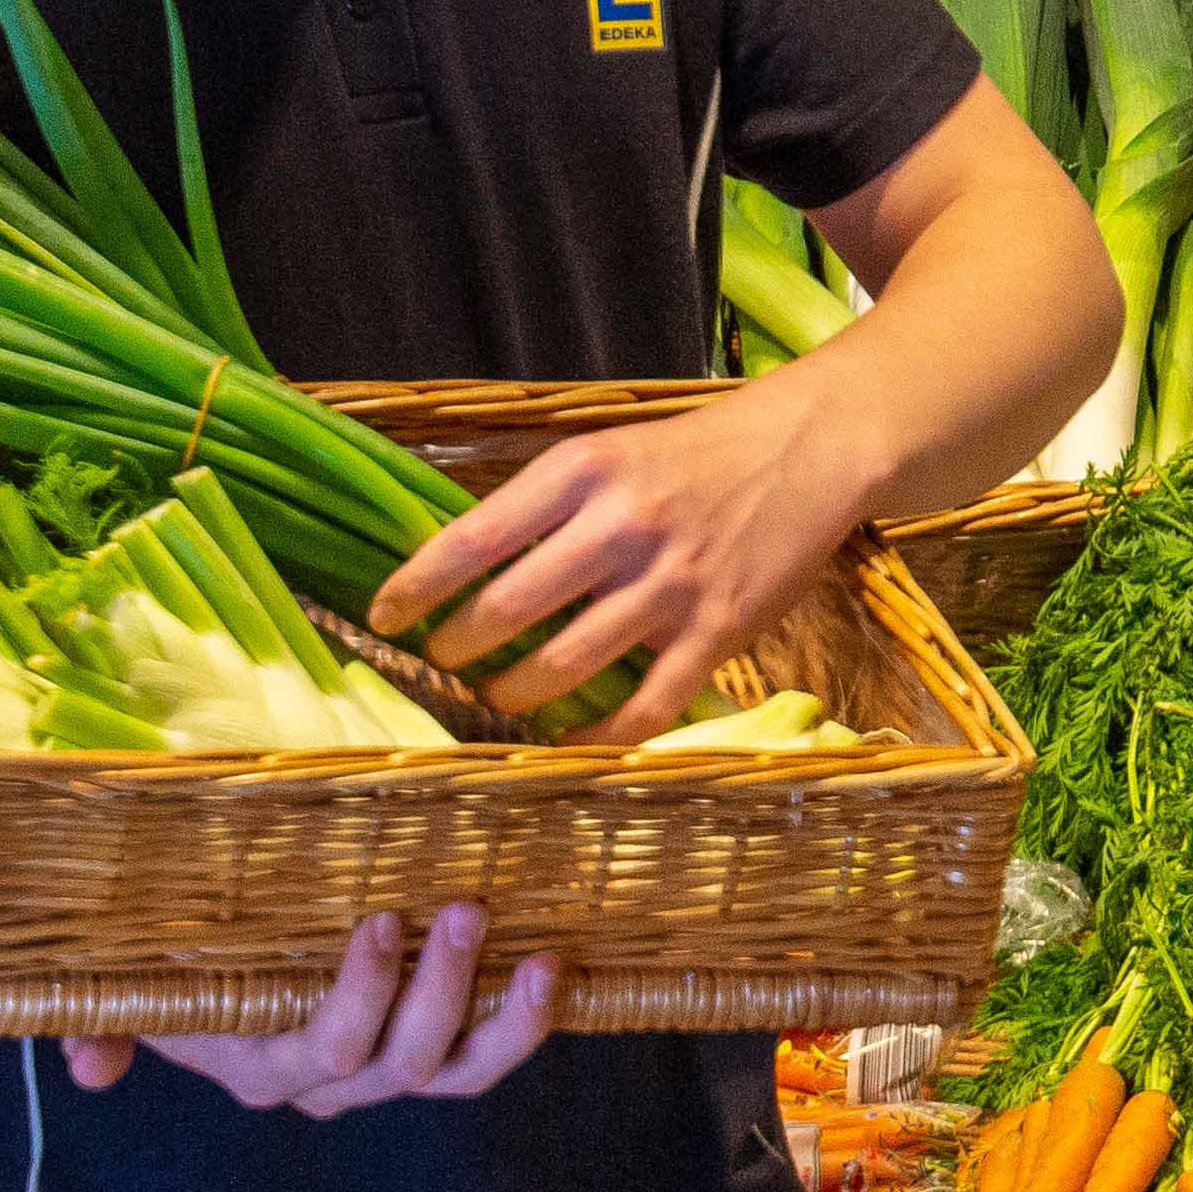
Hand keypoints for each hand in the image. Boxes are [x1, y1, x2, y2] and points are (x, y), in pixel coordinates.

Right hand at [60, 905, 561, 1112]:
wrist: (220, 967)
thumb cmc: (181, 967)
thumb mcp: (133, 992)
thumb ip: (105, 1022)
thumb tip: (92, 1068)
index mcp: (267, 1067)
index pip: (324, 1048)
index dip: (361, 994)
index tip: (383, 920)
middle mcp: (333, 1082)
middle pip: (400, 1059)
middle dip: (439, 987)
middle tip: (463, 907)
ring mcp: (390, 1071)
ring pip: (457, 1071)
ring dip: (502, 1018)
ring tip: (535, 956)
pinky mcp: (435, 1050)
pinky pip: (486, 1056)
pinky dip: (526, 1024)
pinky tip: (559, 973)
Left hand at [367, 383, 867, 744]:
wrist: (809, 450)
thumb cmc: (695, 454)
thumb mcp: (609, 452)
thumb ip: (544, 504)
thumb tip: (457, 563)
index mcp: (584, 472)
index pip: (473, 538)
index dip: (416, 587)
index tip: (384, 617)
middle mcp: (622, 526)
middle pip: (506, 611)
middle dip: (456, 651)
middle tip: (446, 663)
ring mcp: (672, 583)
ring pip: (565, 666)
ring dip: (515, 694)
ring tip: (503, 697)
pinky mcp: (718, 630)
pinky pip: (645, 707)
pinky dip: (597, 737)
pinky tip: (570, 741)